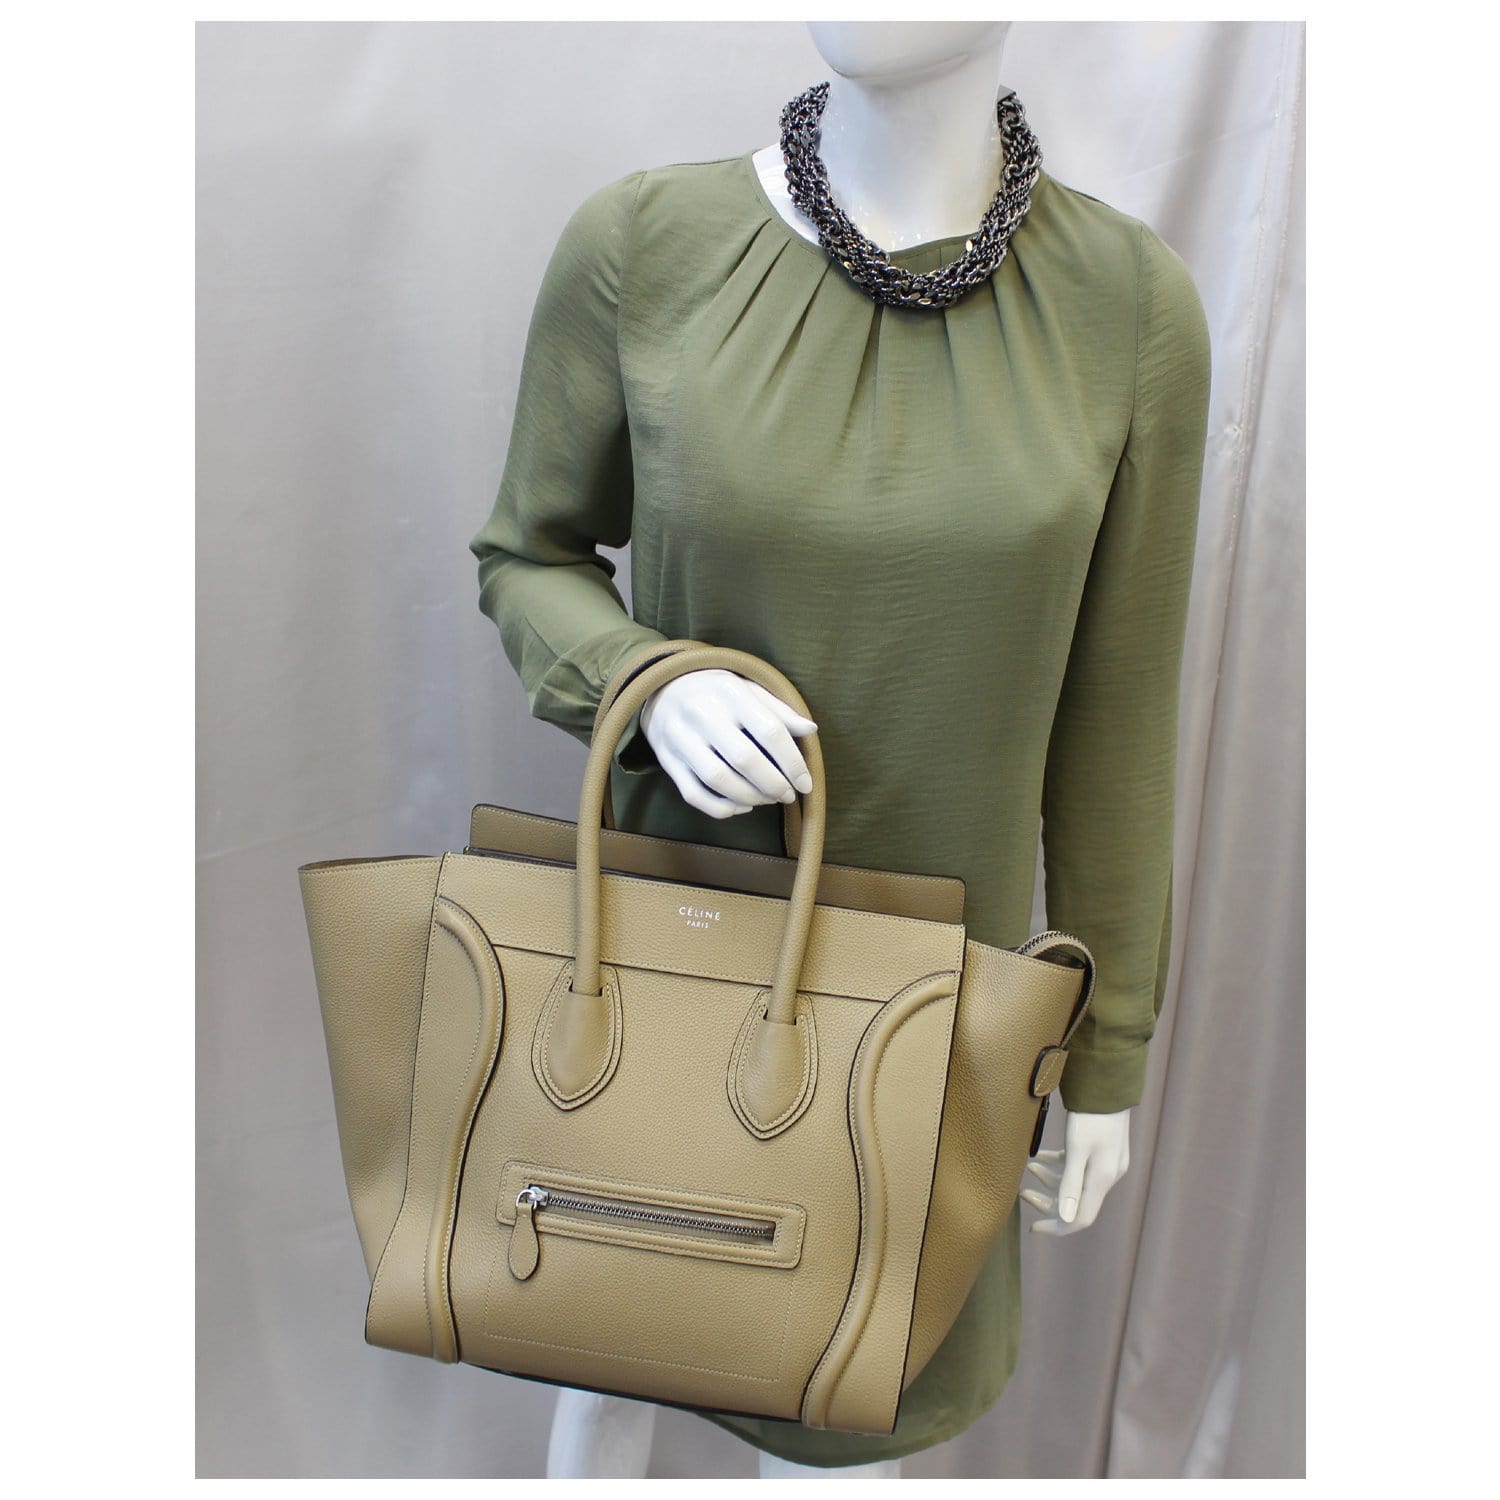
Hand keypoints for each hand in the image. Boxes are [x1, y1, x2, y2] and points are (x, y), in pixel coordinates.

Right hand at [638, 669, 817, 819]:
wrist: (663, 687)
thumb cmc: (717, 692)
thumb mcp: (748, 689)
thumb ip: (779, 711)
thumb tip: (811, 730)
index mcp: (729, 691)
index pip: (770, 731)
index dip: (793, 763)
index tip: (805, 783)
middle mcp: (702, 712)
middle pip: (744, 759)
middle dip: (773, 784)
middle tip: (787, 795)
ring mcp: (680, 738)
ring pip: (718, 780)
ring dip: (750, 797)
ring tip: (767, 800)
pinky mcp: (667, 760)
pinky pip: (694, 794)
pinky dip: (721, 808)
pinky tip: (741, 806)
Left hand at [1020, 1107, 1131, 1235]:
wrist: (1108, 1085)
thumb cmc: (1091, 1115)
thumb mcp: (1077, 1149)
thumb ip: (1071, 1184)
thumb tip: (1066, 1220)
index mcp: (1102, 1179)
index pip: (1081, 1219)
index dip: (1057, 1227)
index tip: (1033, 1228)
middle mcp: (1107, 1175)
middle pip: (1076, 1203)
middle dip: (1048, 1202)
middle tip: (1022, 1193)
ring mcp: (1106, 1162)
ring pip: (1075, 1183)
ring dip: (1051, 1180)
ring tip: (1029, 1167)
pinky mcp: (1101, 1149)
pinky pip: (1078, 1166)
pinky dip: (1058, 1165)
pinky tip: (1041, 1156)